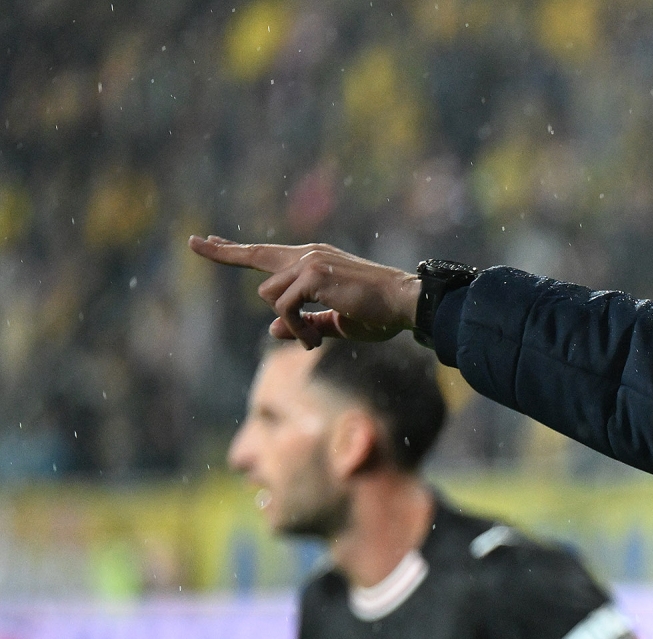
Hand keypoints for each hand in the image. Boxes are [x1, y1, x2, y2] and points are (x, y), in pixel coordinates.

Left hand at [187, 235, 421, 348]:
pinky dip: (296, 329)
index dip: (232, 250)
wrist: (405, 303)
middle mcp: (307, 255)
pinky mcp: (313, 276)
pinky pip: (285, 308)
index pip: (265, 253)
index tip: (205, 242)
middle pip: (258, 265)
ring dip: (290, 325)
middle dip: (238, 269)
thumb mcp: (336, 322)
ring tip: (316, 339)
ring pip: (269, 295)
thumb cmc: (379, 313)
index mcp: (313, 260)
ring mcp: (309, 262)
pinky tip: (315, 340)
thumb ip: (304, 323)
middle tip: (224, 268)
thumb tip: (271, 330)